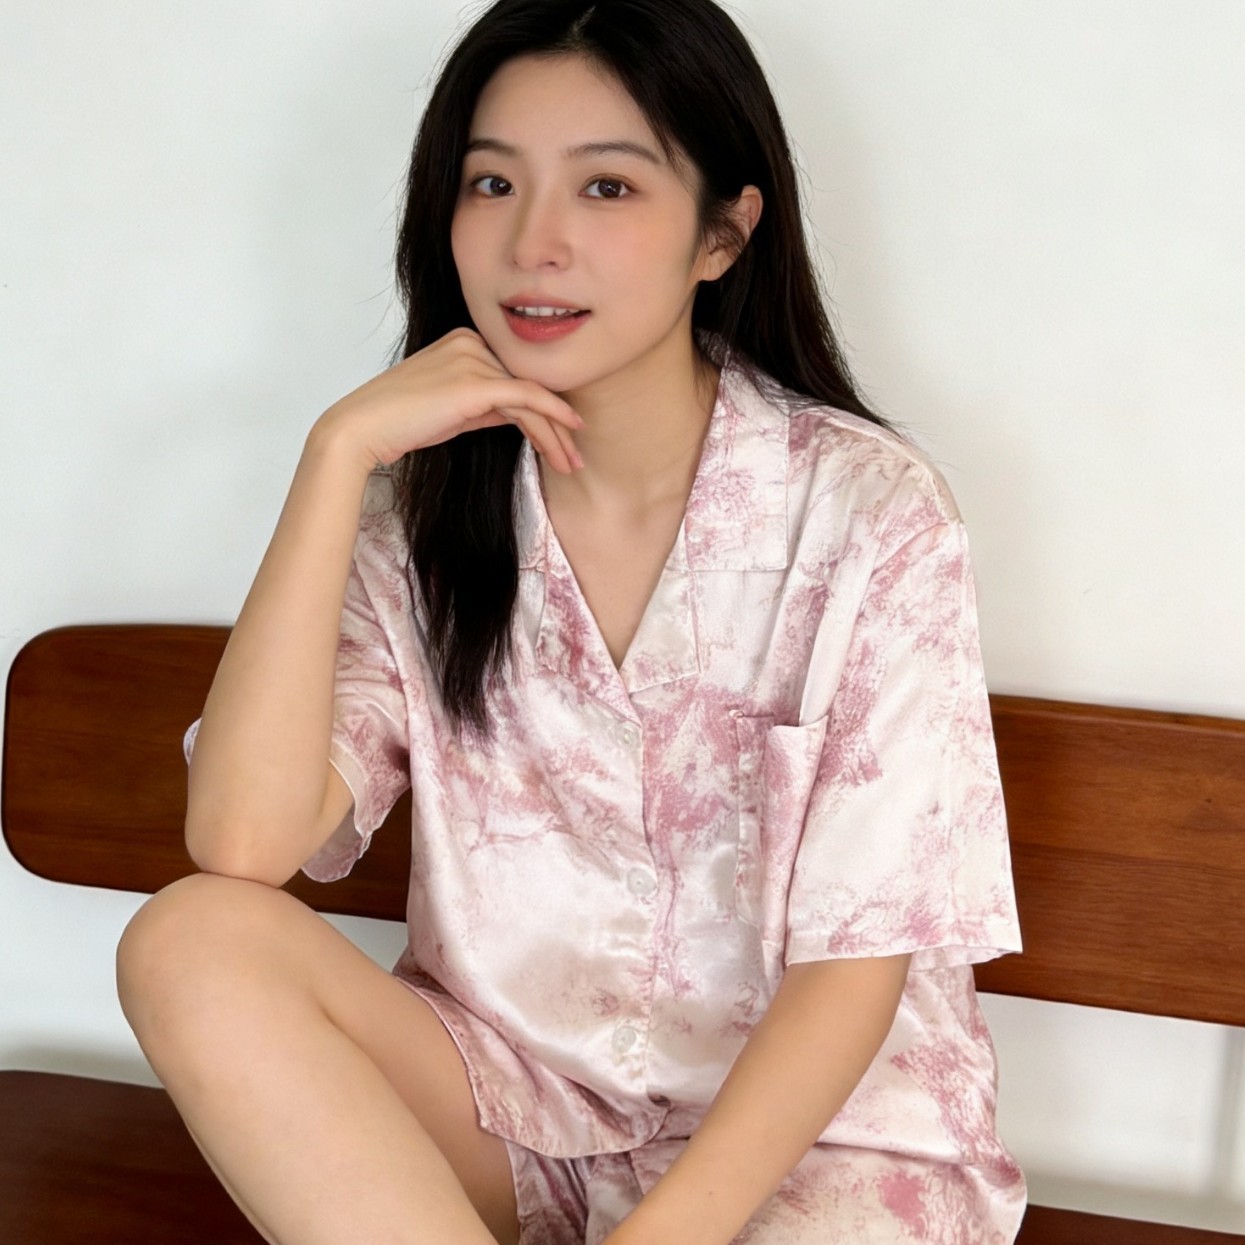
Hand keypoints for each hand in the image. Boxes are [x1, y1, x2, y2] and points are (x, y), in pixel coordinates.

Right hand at [316, 327, 583, 473]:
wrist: (363, 428)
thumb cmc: (401, 423)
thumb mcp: (454, 410)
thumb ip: (486, 405)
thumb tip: (518, 415)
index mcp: (464, 340)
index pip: (515, 378)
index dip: (544, 411)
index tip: (562, 442)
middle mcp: (471, 342)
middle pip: (527, 386)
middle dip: (556, 425)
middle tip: (575, 457)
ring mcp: (472, 358)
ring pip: (530, 396)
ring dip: (556, 433)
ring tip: (571, 464)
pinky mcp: (474, 381)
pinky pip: (526, 398)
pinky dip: (551, 417)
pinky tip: (568, 436)